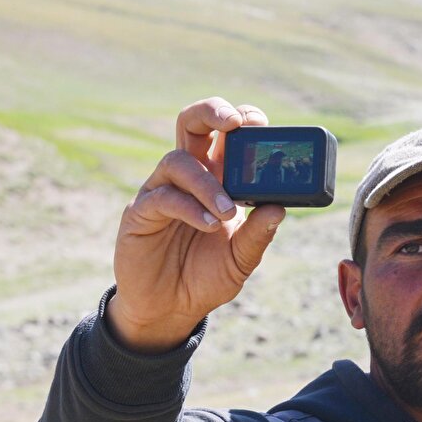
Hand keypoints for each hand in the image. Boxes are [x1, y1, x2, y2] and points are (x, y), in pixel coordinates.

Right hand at [108, 98, 286, 352]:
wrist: (170, 310)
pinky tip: (209, 224)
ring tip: (227, 212)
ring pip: (178, 161)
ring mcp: (161, 191)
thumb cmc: (205, 277)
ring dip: (207, 182)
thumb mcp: (240, 259)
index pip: (226, 135)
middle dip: (212, 111)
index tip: (261, 125)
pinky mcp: (141, 213)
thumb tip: (280, 209)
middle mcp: (189, 178)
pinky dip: (189, 207)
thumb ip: (258, 234)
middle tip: (235, 122)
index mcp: (217, 179)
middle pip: (192, 124)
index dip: (242, 121)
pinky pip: (163, 197)